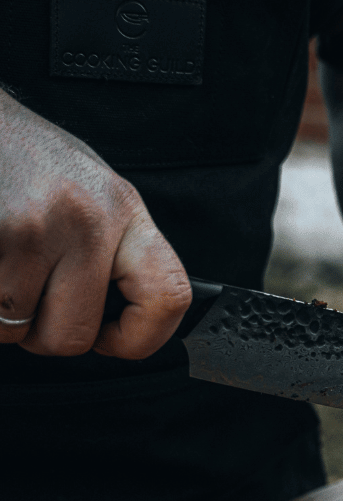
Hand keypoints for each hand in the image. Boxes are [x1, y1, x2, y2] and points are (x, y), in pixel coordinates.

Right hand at [0, 90, 190, 357]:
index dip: (142, 338)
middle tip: (29, 301)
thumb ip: (115, 251)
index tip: (112, 340)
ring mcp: (34, 224)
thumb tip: (123, 322)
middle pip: (73, 335)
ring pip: (13, 327)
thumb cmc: (29, 160)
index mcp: (127, 212)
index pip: (168, 296)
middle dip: (41, 334)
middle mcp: (88, 218)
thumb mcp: (93, 195)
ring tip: (2, 269)